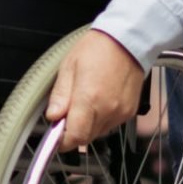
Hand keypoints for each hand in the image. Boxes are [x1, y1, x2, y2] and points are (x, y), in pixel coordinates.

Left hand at [45, 30, 145, 151]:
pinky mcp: (129, 112)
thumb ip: (60, 95)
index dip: (63, 141)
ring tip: (83, 102)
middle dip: (73, 131)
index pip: (76, 136)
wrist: (126, 41)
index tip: (55, 138)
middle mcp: (107, 110)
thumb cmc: (96, 49)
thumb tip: (52, 116)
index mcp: (89, 98)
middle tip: (65, 114)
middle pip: (86, 137)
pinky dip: (100, 119)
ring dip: (87, 125)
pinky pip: (110, 125)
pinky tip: (97, 101)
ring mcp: (121, 113)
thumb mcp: (68, 67)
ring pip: (98, 132)